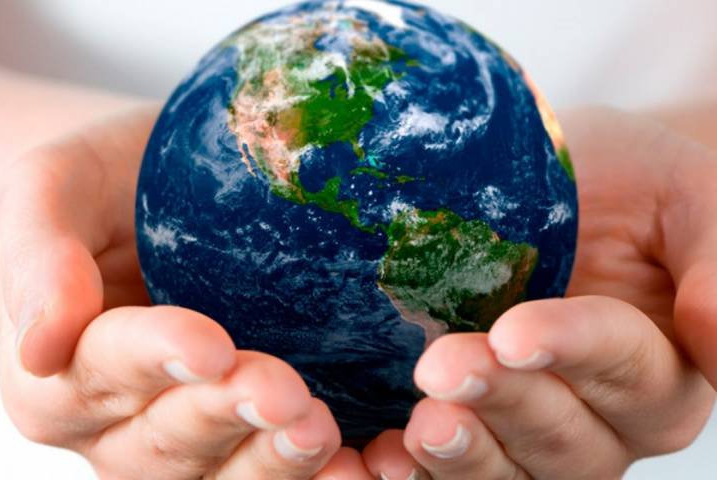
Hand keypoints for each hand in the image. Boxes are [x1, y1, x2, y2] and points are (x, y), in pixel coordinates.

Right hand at [0, 108, 372, 478]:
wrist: (165, 186)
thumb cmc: (109, 181)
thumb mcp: (57, 188)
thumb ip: (39, 257)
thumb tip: (41, 344)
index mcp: (64, 366)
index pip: (102, 372)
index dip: (155, 362)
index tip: (211, 346)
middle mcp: (120, 418)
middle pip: (165, 439)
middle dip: (225, 416)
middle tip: (284, 393)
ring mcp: (187, 432)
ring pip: (217, 473)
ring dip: (269, 462)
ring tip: (317, 432)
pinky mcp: (247, 430)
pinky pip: (265, 471)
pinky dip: (308, 475)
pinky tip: (352, 466)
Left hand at [359, 107, 716, 478]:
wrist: (554, 187)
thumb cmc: (626, 182)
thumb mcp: (681, 192)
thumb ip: (715, 265)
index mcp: (661, 362)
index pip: (629, 371)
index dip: (572, 352)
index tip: (513, 332)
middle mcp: (602, 413)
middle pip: (566, 436)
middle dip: (505, 403)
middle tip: (443, 367)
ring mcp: (531, 426)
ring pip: (513, 470)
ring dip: (466, 453)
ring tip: (420, 426)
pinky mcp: (473, 423)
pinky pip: (459, 470)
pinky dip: (421, 474)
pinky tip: (384, 459)